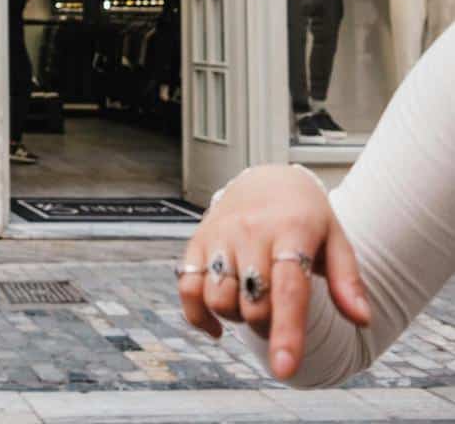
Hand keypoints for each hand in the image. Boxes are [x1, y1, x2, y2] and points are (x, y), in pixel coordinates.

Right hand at [177, 165, 370, 380]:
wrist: (265, 180)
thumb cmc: (306, 217)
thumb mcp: (336, 240)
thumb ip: (347, 281)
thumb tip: (361, 320)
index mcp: (291, 230)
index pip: (288, 289)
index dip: (287, 332)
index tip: (286, 369)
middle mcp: (249, 231)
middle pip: (253, 303)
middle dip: (269, 327)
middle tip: (280, 318)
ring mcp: (219, 235)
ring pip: (219, 299)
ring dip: (237, 318)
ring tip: (253, 305)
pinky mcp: (196, 242)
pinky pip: (187, 289)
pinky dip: (198, 316)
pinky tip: (217, 326)